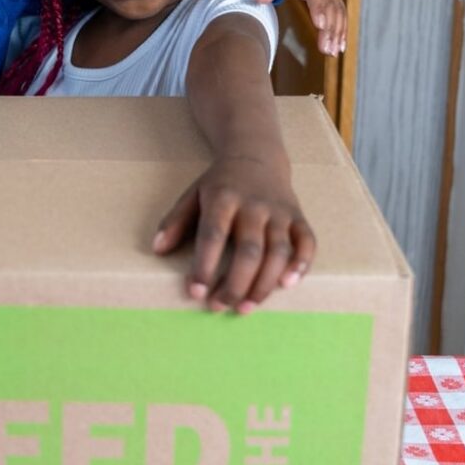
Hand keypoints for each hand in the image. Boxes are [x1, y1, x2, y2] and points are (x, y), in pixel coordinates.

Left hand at [152, 155, 314, 313]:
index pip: (213, 235)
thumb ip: (175, 221)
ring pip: (278, 252)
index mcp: (223, 199)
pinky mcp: (298, 217)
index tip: (196, 292)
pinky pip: (307, 242)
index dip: (205, 266)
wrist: (256, 156)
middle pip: (248, 250)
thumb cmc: (220, 184)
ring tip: (246, 307)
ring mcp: (279, 212)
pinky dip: (301, 264)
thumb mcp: (192, 195)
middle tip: (219, 306)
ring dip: (264, 284)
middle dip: (235, 284)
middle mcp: (254, 206)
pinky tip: (287, 285)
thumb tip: (158, 249)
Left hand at [238, 0, 346, 56]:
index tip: (320, 25)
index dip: (319, 7)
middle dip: (330, 27)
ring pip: (337, 10)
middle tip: (326, 49)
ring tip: (333, 53)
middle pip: (329, 4)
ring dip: (337, 32)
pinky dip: (340, 29)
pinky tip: (339, 46)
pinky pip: (338, 13)